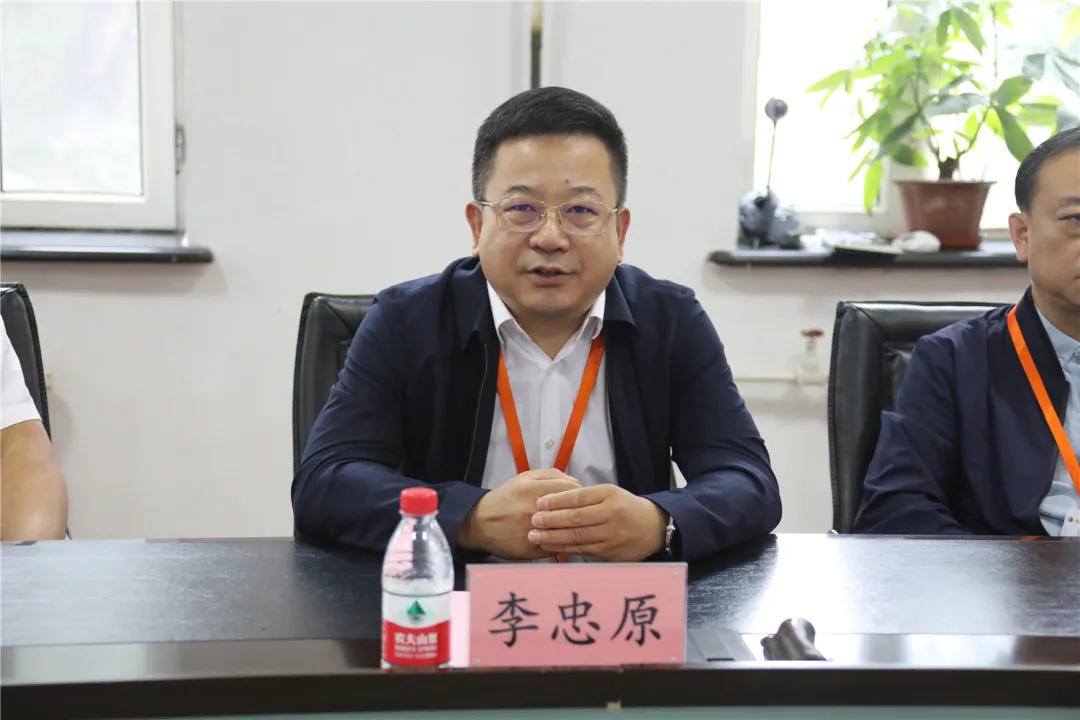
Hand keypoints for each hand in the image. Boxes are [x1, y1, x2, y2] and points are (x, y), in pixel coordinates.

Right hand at [458, 469, 579, 559]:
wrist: (481, 523)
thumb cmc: (507, 498)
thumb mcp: (525, 478)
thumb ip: (551, 476)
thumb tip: (576, 482)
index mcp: (533, 490)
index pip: (571, 491)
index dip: (581, 495)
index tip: (582, 498)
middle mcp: (534, 511)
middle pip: (571, 512)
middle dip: (580, 512)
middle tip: (582, 513)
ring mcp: (534, 532)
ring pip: (566, 531)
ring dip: (574, 529)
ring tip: (575, 526)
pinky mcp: (533, 549)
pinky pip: (557, 546)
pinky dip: (563, 542)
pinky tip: (563, 538)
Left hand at [528, 484, 667, 561]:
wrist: (654, 527)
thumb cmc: (625, 507)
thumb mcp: (610, 493)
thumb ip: (586, 495)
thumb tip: (555, 497)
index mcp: (609, 495)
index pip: (579, 497)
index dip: (557, 500)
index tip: (540, 502)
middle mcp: (610, 514)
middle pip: (576, 518)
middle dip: (551, 520)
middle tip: (533, 521)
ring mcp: (610, 535)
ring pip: (577, 536)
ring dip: (553, 537)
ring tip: (535, 536)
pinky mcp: (610, 552)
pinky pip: (583, 550)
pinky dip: (565, 549)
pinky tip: (550, 547)